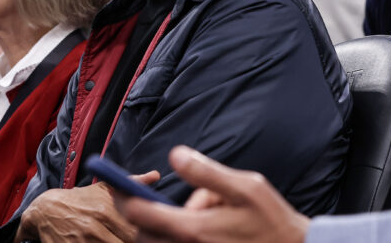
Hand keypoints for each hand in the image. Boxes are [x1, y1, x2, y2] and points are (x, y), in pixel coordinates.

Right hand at [16, 171, 160, 242]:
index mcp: (106, 210)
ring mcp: (83, 241)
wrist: (46, 210)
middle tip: (137, 238)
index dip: (145, 235)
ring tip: (117, 238)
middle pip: (126, 242)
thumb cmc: (80, 200)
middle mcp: (94, 227)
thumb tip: (155, 176)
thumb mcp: (103, 189)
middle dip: (134, 242)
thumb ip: (130, 184)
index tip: (148, 233)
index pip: (136, 231)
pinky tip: (105, 242)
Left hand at [114, 146, 308, 242]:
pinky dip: (175, 237)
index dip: (124, 197)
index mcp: (194, 230)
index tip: (120, 186)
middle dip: (144, 217)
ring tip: (201, 216)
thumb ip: (206, 172)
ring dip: (162, 229)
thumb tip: (175, 155)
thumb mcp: (245, 187)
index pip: (140, 214)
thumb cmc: (270, 220)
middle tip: (160, 200)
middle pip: (141, 236)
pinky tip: (210, 230)